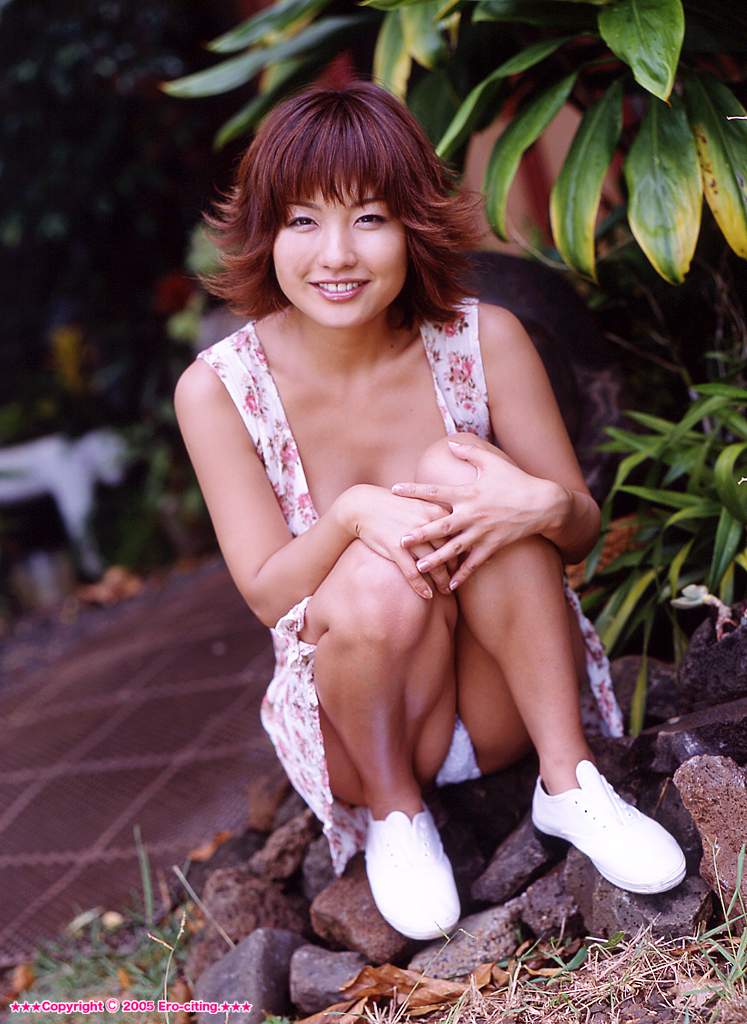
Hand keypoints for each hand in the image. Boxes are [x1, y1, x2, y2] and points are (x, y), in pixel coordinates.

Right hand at [340, 484, 454, 598]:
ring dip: (441, 581)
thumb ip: (437, 513)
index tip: (465, 561)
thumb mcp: (419, 501)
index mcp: (435, 510)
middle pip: (448, 552)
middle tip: (458, 580)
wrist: (364, 505)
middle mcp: (427, 524)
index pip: (456, 535)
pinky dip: (421, 586)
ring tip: (446, 590)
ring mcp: (412, 538)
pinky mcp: (396, 549)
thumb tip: (454, 527)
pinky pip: (413, 572)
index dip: (462, 550)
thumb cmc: (393, 504)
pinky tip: (427, 595)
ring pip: (433, 565)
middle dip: (454, 569)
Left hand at [391, 440, 565, 589]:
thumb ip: (469, 452)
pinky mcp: (494, 545)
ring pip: (455, 549)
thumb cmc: (516, 480)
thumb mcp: (493, 462)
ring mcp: (483, 532)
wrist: (543, 504)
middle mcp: (473, 514)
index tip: (394, 490)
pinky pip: (476, 563)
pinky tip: (451, 585)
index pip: (436, 492)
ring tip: (419, 567)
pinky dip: (464, 574)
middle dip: (420, 534)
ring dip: (437, 559)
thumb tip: (450, 442)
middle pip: (441, 526)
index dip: (414, 490)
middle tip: (401, 541)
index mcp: (469, 493)